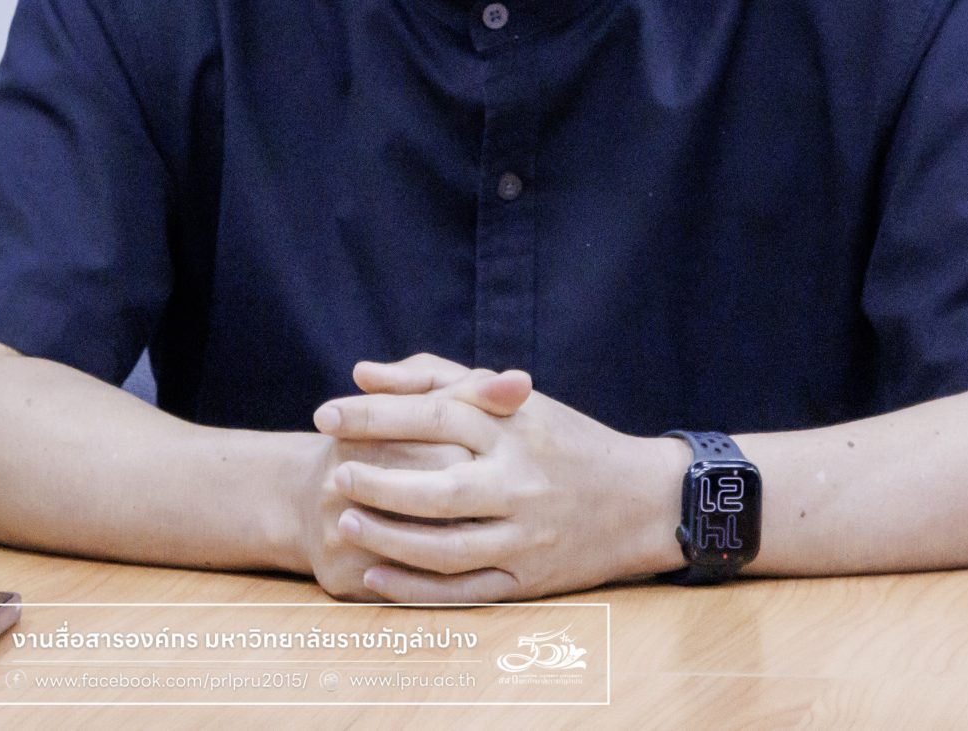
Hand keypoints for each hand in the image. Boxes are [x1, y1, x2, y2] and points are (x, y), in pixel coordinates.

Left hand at [312, 354, 682, 601]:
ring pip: (448, 548)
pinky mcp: (530, 582)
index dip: (374, 415)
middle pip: (437, 488)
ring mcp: (526, 537)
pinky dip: (416, 589)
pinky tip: (374, 578)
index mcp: (513, 429)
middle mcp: (520, 483)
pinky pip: (466, 592)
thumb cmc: (562, 439)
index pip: (434, 415)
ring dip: (390, 539)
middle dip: (378, 483)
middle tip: (333, 474)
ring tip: (345, 522)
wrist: (641, 501)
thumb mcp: (511, 399)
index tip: (326, 413)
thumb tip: (360, 374)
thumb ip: (434, 378)